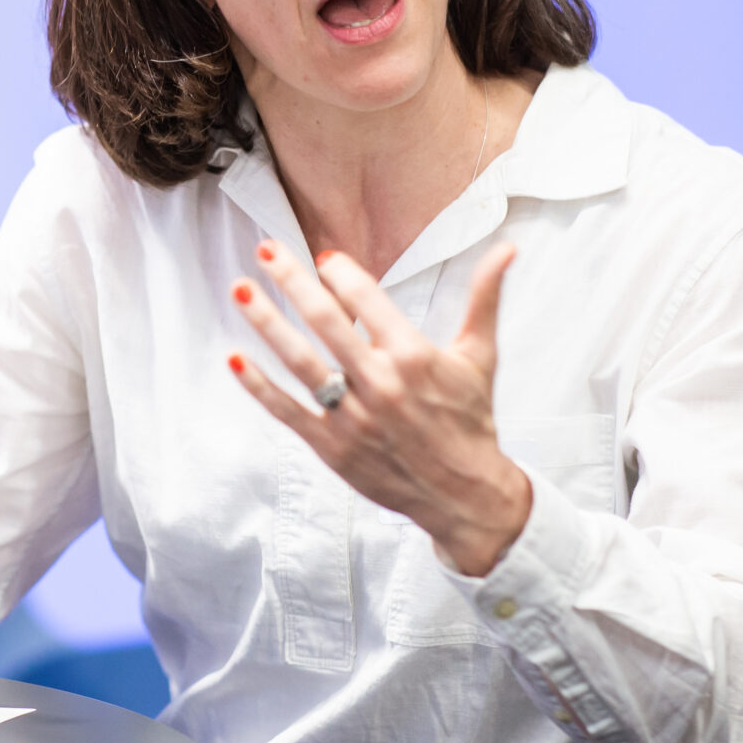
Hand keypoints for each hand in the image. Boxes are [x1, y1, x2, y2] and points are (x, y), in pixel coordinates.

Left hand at [227, 238, 532, 576]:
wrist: (466, 494)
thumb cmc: (471, 419)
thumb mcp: (480, 355)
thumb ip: (486, 297)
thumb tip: (508, 248)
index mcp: (414, 356)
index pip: (368, 299)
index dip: (342, 273)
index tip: (325, 257)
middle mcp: (381, 383)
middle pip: (326, 321)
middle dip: (292, 280)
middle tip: (264, 249)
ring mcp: (353, 417)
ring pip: (300, 362)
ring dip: (266, 322)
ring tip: (240, 289)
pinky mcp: (333, 447)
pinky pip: (288, 410)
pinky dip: (259, 386)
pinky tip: (235, 358)